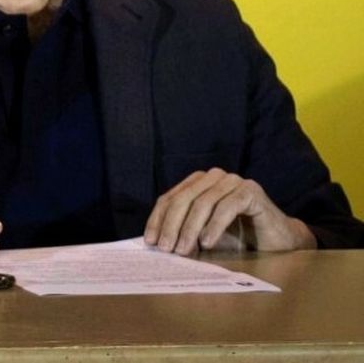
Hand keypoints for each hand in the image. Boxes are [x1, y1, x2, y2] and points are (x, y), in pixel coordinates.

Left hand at [144, 168, 314, 253]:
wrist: (277, 242)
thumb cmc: (238, 238)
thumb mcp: (203, 236)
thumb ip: (182, 233)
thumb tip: (154, 245)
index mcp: (196, 183)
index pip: (169, 199)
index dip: (158, 220)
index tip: (150, 242)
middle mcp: (212, 177)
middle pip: (183, 199)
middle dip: (171, 226)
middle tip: (165, 249)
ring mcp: (232, 181)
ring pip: (202, 203)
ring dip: (190, 229)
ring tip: (183, 251)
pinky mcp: (251, 191)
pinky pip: (226, 207)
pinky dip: (214, 226)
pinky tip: (207, 243)